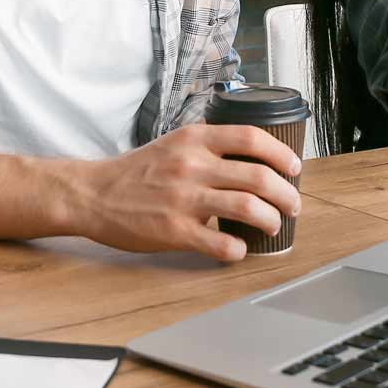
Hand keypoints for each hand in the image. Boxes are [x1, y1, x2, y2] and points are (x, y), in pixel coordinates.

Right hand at [80, 124, 302, 261]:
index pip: (252, 138)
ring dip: (271, 220)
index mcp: (194, 139)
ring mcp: (184, 198)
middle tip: (293, 206)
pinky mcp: (174, 230)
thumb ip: (209, 148)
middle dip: (286, 195)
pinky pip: (220, 243)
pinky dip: (238, 249)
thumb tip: (252, 162)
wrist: (93, 194)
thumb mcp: (174, 144)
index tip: (294, 168)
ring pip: (247, 208)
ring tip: (274, 226)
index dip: (281, 153)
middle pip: (259, 177)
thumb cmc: (136, 172)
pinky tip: (239, 249)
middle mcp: (192, 165)